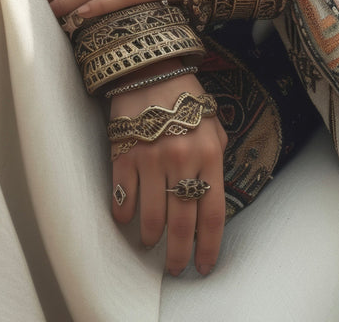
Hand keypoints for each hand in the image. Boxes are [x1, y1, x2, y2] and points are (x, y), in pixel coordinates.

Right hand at [109, 66, 226, 275]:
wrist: (149, 68)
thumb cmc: (185, 98)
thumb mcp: (213, 124)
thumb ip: (215, 159)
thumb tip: (211, 194)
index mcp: (209, 155)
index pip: (212, 214)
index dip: (209, 246)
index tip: (204, 266)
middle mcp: (181, 160)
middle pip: (182, 223)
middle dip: (179, 253)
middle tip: (176, 268)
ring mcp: (150, 159)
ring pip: (150, 216)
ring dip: (151, 237)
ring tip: (151, 244)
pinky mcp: (123, 154)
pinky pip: (123, 197)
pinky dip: (124, 215)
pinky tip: (127, 221)